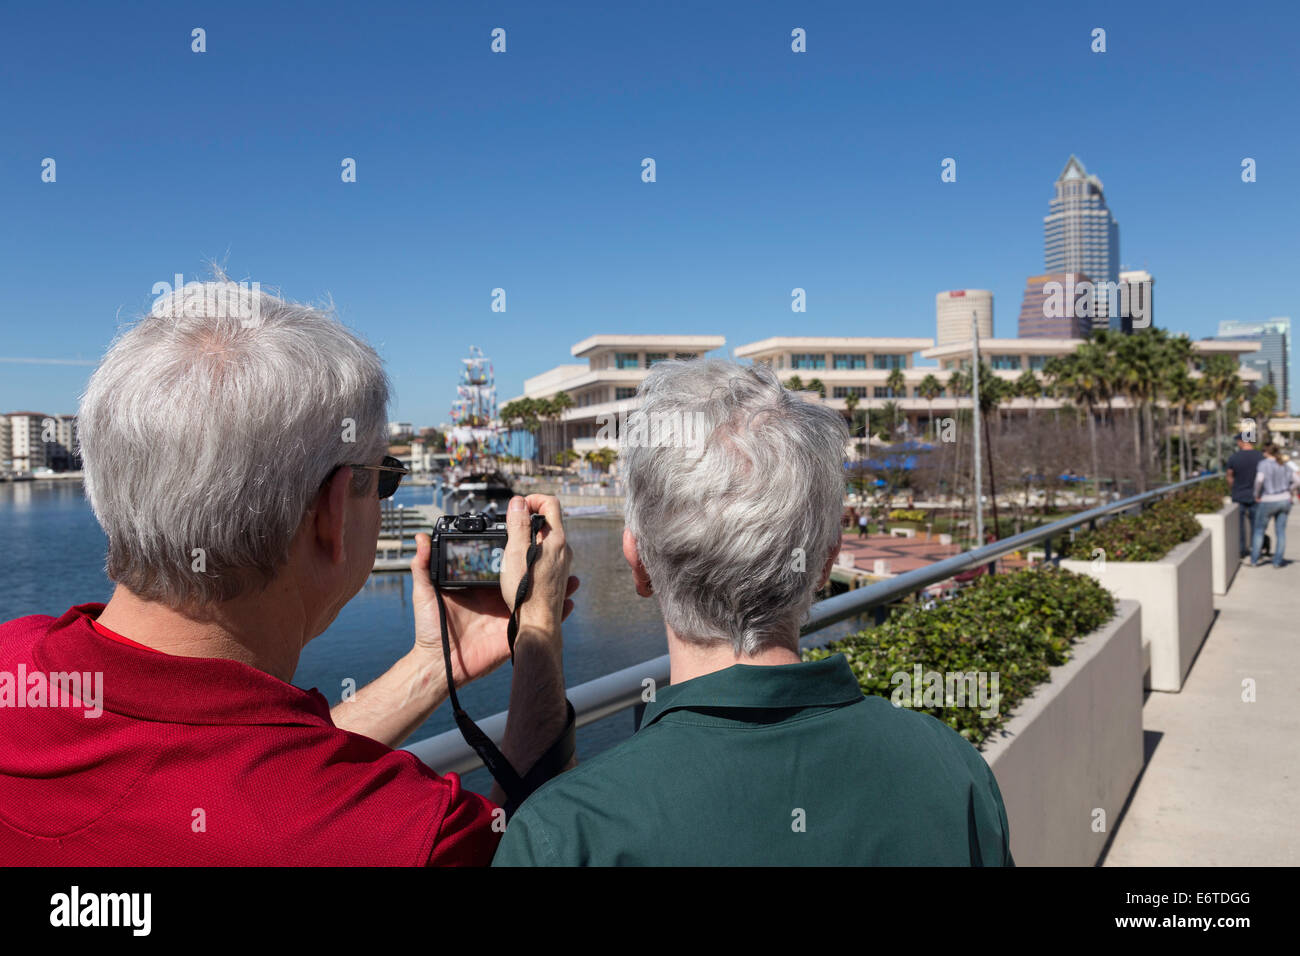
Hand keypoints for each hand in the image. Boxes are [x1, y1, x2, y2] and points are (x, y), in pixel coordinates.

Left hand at [409, 530, 578, 685]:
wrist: (439, 664)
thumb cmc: (430, 631)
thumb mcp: (425, 593)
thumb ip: (423, 566)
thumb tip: (419, 538)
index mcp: (481, 587)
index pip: (502, 565)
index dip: (515, 553)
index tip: (528, 537)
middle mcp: (497, 598)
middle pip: (524, 579)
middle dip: (542, 568)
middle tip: (556, 551)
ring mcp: (508, 615)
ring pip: (536, 598)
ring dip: (555, 588)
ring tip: (572, 576)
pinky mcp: (514, 633)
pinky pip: (538, 622)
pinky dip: (557, 614)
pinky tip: (569, 602)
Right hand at [500, 494, 574, 638]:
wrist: (538, 624)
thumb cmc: (526, 591)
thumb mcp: (516, 551)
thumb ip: (518, 524)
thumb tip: (519, 502)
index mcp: (557, 539)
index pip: (551, 504)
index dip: (533, 499)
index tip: (518, 508)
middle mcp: (564, 550)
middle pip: (548, 522)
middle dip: (528, 519)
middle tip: (510, 529)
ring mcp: (562, 564)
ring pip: (547, 540)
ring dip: (529, 538)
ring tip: (512, 550)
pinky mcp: (557, 577)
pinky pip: (546, 556)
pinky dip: (533, 554)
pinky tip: (520, 567)